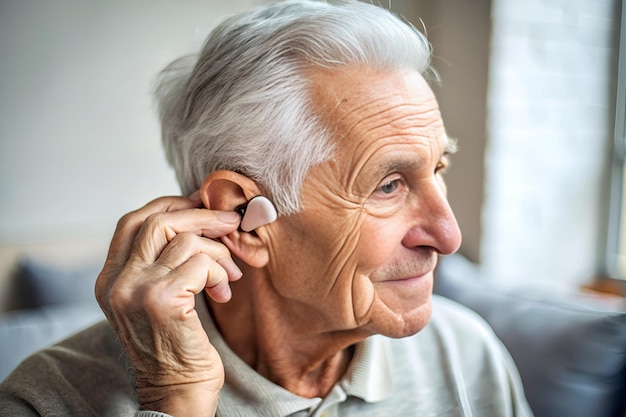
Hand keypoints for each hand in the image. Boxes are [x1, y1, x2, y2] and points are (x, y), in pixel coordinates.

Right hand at [95, 194, 241, 415]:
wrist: (177, 391)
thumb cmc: (176, 343)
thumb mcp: (157, 296)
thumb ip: (163, 260)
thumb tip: (197, 215)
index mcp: (110, 278)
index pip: (133, 221)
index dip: (170, 205)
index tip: (201, 205)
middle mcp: (116, 282)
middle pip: (158, 221)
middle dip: (201, 217)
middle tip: (230, 224)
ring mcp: (136, 290)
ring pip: (184, 239)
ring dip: (218, 252)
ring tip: (229, 273)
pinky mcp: (161, 301)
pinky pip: (201, 262)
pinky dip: (220, 270)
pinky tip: (223, 291)